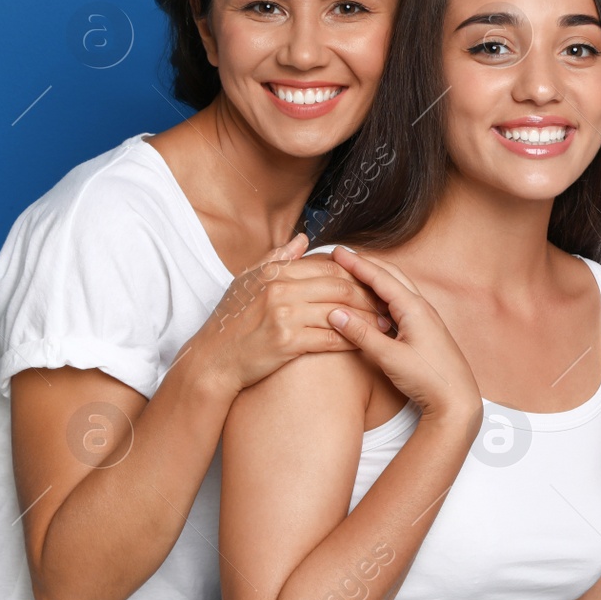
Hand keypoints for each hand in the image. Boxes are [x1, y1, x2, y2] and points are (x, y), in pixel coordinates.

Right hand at [198, 233, 389, 394]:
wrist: (212, 361)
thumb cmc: (230, 322)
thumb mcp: (248, 281)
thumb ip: (278, 258)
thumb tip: (303, 239)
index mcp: (275, 273)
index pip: (329, 267)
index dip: (357, 275)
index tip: (374, 283)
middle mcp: (281, 290)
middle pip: (340, 287)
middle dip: (369, 295)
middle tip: (388, 303)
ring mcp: (284, 316)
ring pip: (341, 312)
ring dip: (368, 319)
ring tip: (385, 324)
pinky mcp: (288, 343)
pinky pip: (331, 339)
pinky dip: (353, 340)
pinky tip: (367, 343)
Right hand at [325, 247, 481, 433]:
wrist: (457, 400)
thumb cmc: (428, 379)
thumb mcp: (390, 358)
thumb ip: (362, 334)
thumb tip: (335, 313)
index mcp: (415, 308)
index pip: (381, 278)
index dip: (358, 264)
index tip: (338, 252)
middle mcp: (422, 308)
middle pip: (391, 276)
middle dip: (367, 264)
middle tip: (343, 257)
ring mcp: (426, 318)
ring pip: (397, 289)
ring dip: (376, 279)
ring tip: (354, 274)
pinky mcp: (425, 330)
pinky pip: (401, 304)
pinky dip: (383, 297)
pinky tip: (373, 303)